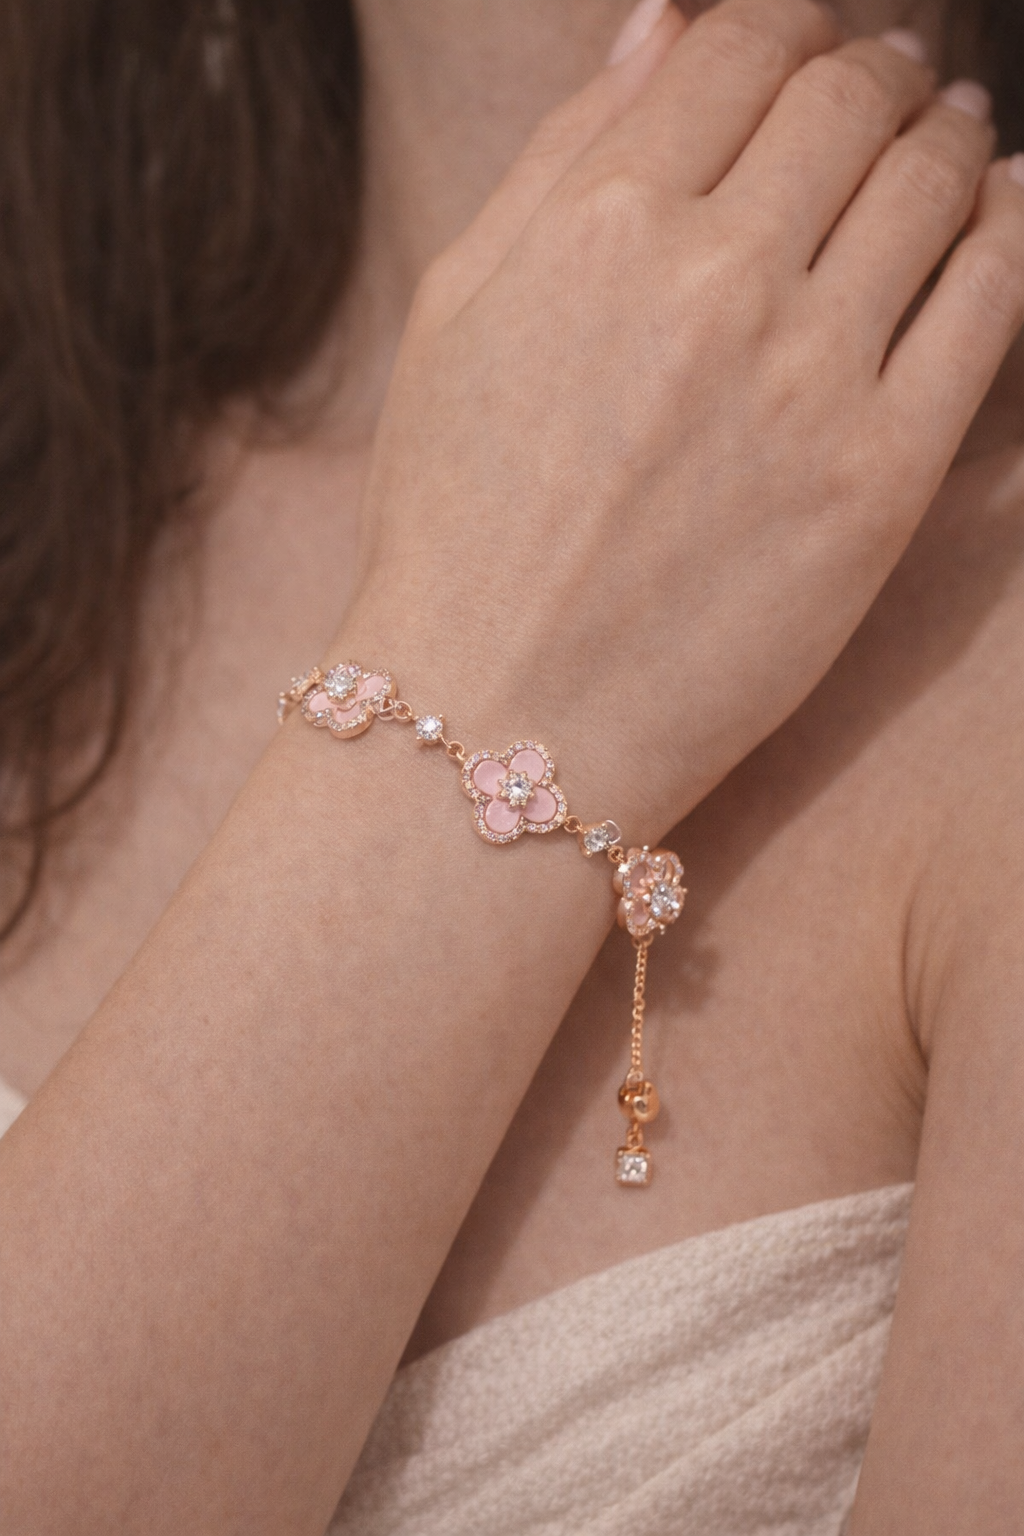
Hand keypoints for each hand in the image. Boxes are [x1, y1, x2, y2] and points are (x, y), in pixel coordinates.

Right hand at [343, 0, 1023, 835]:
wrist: (503, 720)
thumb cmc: (455, 527)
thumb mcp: (457, 319)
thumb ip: (560, 161)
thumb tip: (663, 28)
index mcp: (598, 225)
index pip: (738, 47)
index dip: (783, 23)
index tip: (800, 43)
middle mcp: (714, 279)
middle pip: (846, 98)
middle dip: (873, 67)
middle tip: (884, 83)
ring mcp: (809, 379)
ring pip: (930, 182)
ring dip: (947, 133)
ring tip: (946, 135)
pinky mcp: (881, 480)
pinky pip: (990, 302)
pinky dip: (1007, 229)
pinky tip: (998, 213)